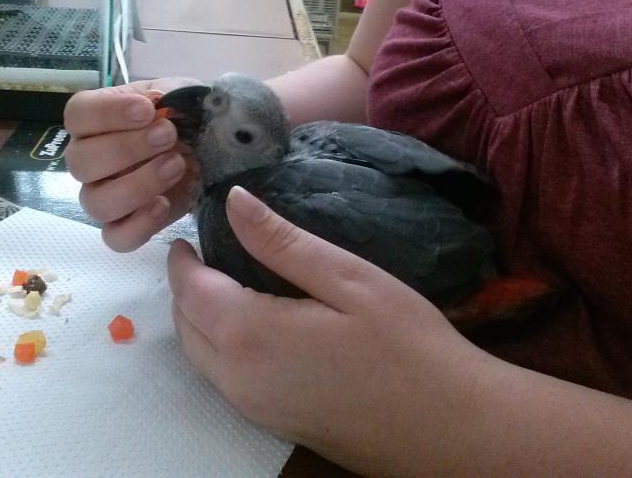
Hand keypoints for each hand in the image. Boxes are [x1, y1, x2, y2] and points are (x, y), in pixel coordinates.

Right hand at [64, 77, 199, 251]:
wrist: (212, 146)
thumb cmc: (184, 116)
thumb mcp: (180, 94)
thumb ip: (169, 95)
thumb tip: (157, 104)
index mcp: (93, 121)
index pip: (78, 114)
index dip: (108, 113)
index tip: (147, 110)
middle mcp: (88, 160)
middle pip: (80, 162)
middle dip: (126, 148)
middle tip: (168, 136)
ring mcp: (102, 196)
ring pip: (96, 203)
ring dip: (137, 185)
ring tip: (176, 165)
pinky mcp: (124, 226)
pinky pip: (116, 238)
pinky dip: (140, 225)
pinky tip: (165, 204)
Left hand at [167, 186, 493, 474]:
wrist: (449, 429)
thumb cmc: (407, 345)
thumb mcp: (349, 278)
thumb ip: (282, 242)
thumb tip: (232, 202)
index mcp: (250, 335)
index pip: (189, 288)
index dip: (182, 258)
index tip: (189, 232)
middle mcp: (237, 378)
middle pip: (184, 324)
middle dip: (185, 287)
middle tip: (209, 251)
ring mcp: (252, 408)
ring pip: (199, 355)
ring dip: (199, 317)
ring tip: (228, 280)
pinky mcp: (270, 423)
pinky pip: (222, 378)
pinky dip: (219, 345)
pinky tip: (254, 323)